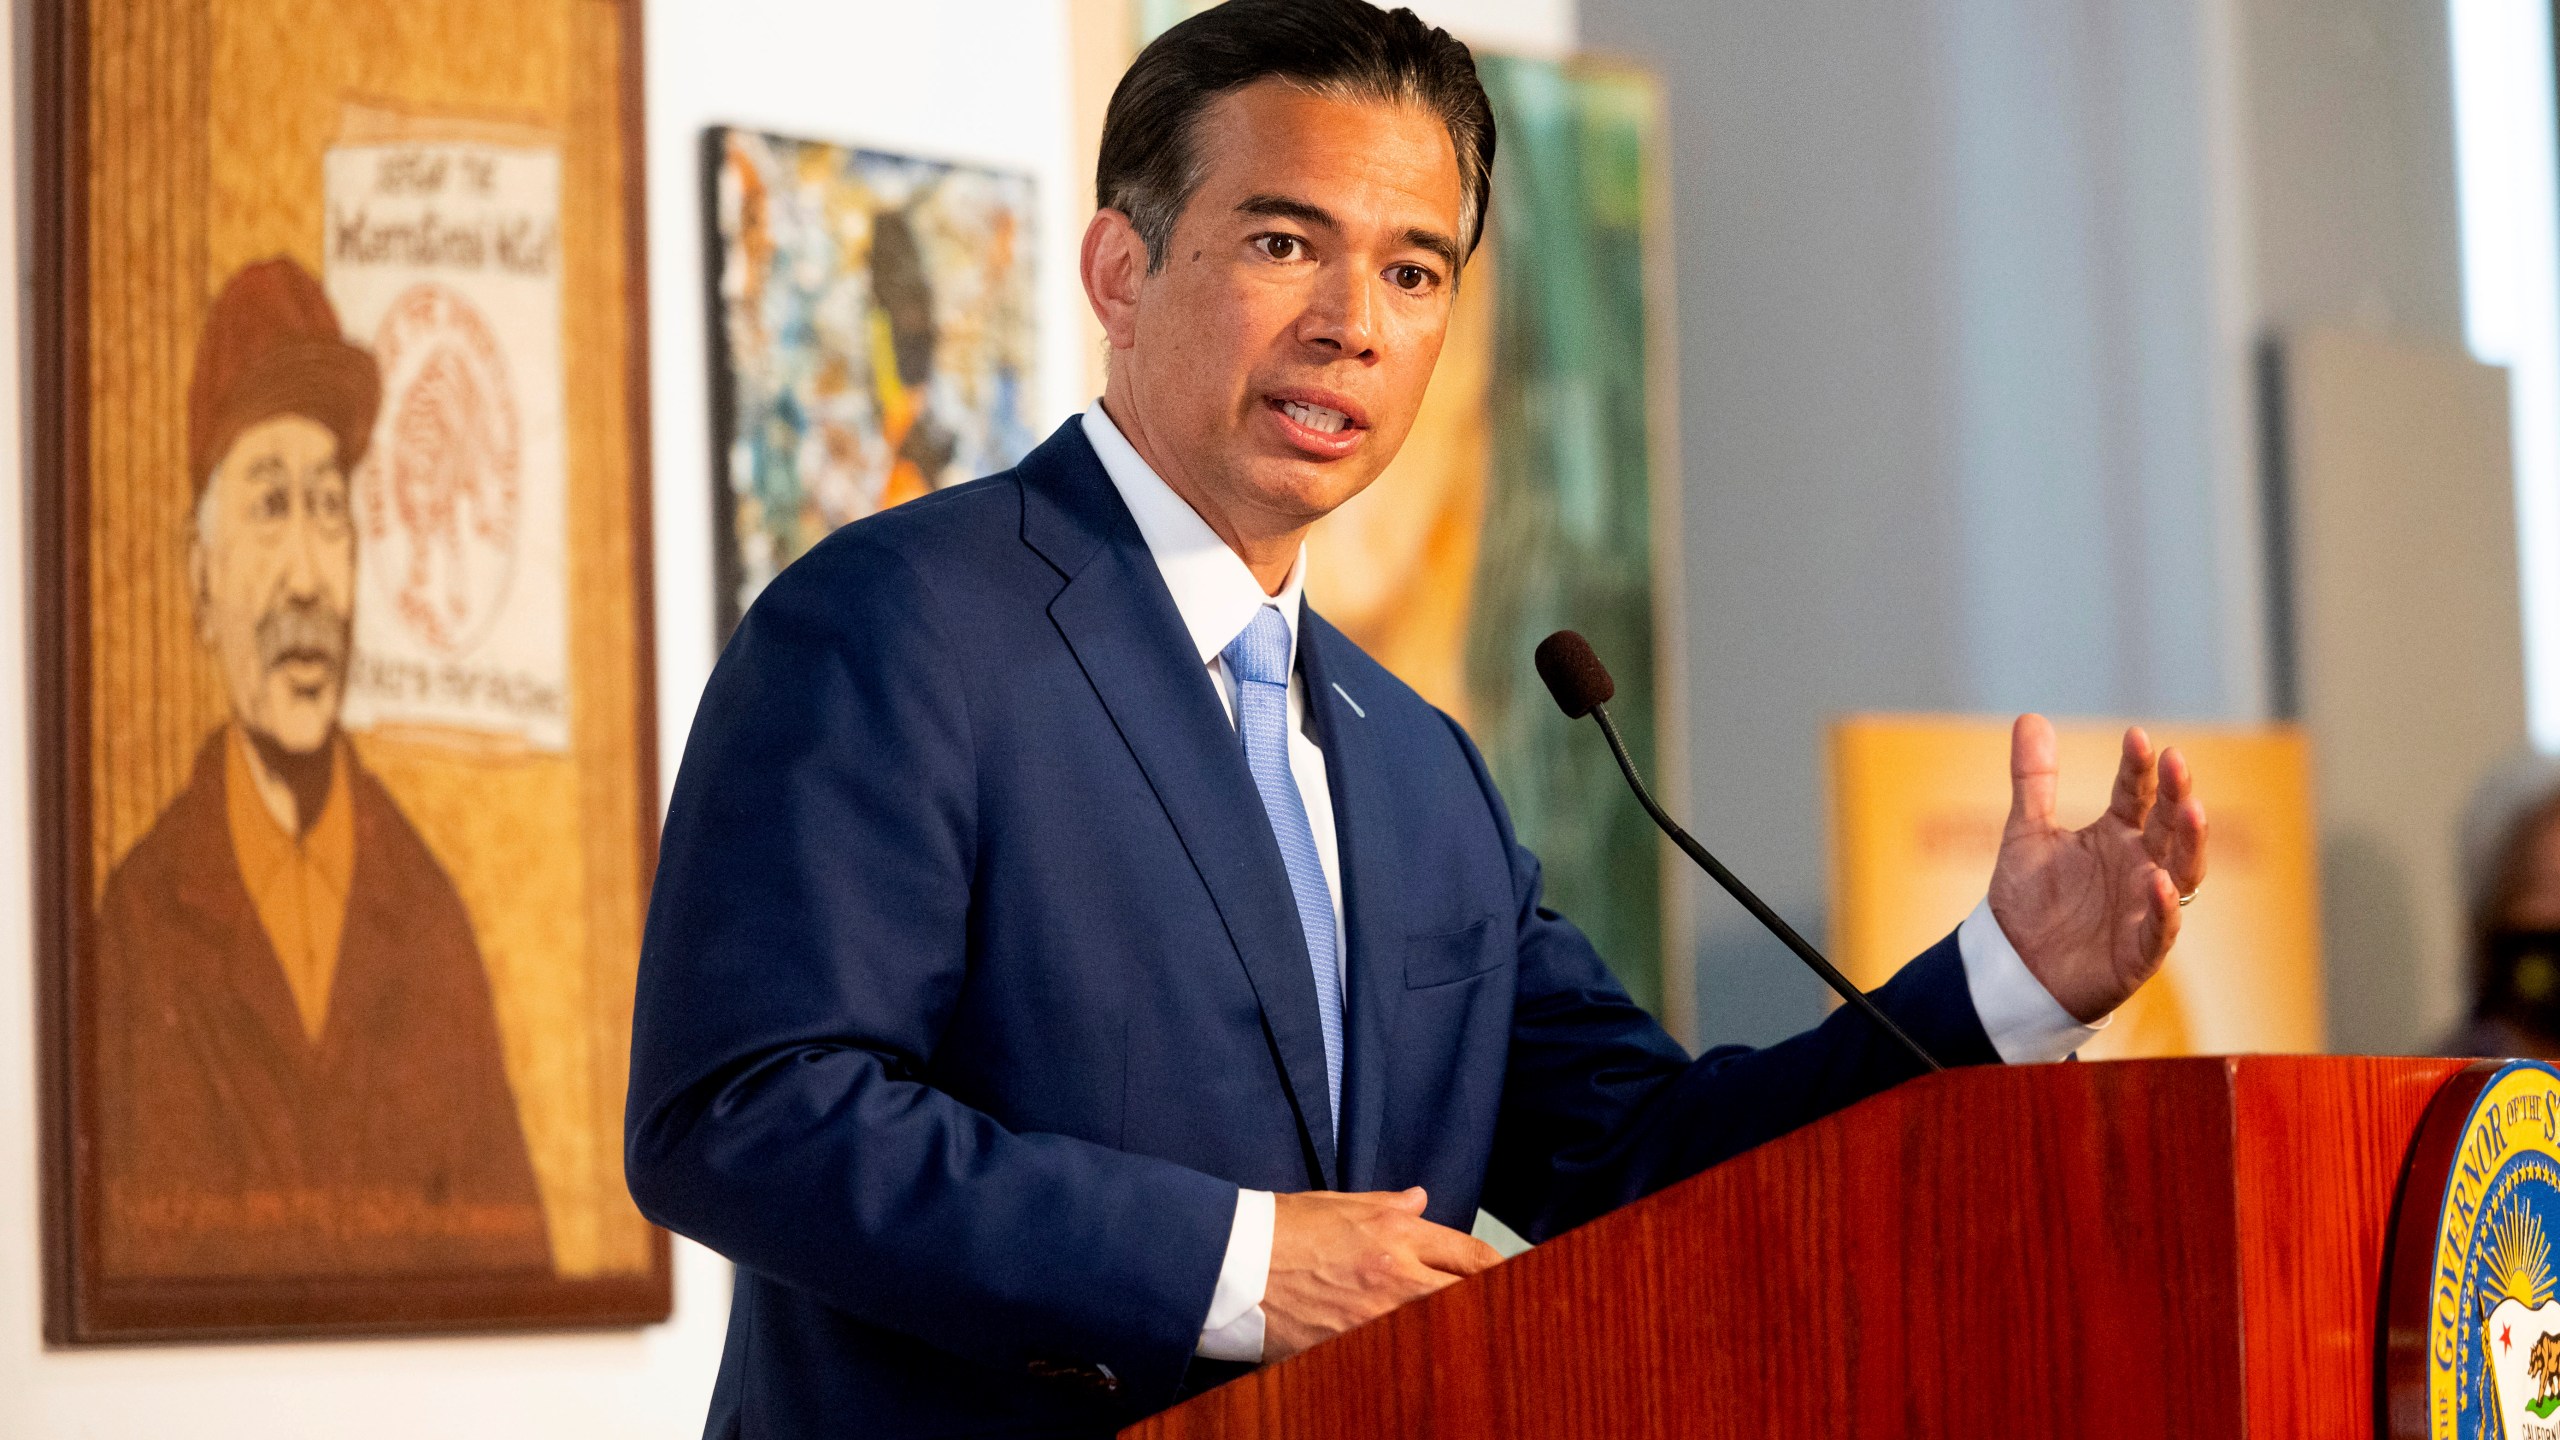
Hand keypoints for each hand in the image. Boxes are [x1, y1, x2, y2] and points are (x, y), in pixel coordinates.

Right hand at [1260, 1187, 1501, 1361]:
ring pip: (1442, 1328)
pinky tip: (1418, 1359)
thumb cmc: (1279, 1228)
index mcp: (1396, 1232)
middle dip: (1490, 1302)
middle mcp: (1396, 1273)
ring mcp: (1377, 1316)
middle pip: (1472, 1294)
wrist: (1230, 1261)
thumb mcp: (1340, 1204)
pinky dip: (1411, 1354)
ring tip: (1468, 1342)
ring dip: (1454, 1330)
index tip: (1514, 1280)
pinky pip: (1398, 1353)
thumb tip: (1421, 1201)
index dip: (1500, 1270)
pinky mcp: (1352, 1347)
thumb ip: (1389, 1204)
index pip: (1472, 1255)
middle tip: (1508, 1314)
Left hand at [1987, 715, 2207, 1023]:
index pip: (2137, 794)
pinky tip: (2159, 882)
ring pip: (2182, 870)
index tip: (2137, 736)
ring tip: (2192, 808)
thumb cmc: (2028, 902)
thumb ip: (2033, 778)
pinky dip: (2164, 906)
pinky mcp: (2139, 950)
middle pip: (2169, 825)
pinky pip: (2161, 927)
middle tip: (2176, 761)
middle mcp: (2139, 866)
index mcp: (2117, 836)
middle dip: (2177, 793)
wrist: (2013, 968)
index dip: (2139, 767)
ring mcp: (2144, 906)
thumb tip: (2031, 716)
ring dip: (2190, 841)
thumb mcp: (2026, 833)